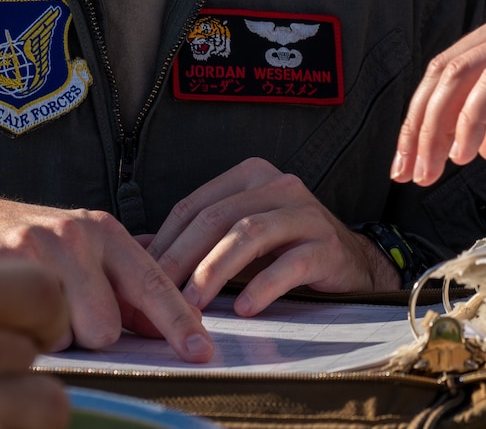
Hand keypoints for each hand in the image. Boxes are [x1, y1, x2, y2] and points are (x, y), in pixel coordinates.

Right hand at [0, 180, 211, 359]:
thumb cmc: (21, 243)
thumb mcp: (80, 252)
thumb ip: (121, 283)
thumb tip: (168, 324)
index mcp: (102, 230)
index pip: (151, 284)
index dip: (178, 322)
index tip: (201, 352)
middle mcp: (71, 234)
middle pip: (103, 327)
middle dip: (83, 336)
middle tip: (56, 316)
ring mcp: (29, 248)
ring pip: (59, 334)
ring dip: (42, 338)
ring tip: (22, 311)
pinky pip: (14, 331)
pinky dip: (7, 334)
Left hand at [146, 158, 399, 315]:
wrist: (351, 263)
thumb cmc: (285, 250)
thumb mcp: (237, 238)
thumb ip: (193, 240)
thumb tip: (134, 246)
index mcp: (251, 176)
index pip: (194, 206)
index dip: (163, 243)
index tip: (140, 280)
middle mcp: (279, 185)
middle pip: (216, 218)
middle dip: (180, 259)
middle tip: (157, 297)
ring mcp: (305, 212)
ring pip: (249, 234)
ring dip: (213, 271)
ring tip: (192, 305)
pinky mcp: (327, 245)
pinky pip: (290, 263)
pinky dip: (262, 286)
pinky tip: (244, 309)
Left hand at [392, 0, 485, 186]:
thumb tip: (481, 147)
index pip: (455, 67)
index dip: (425, 114)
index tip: (415, 159)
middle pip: (444, 68)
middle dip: (416, 124)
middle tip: (406, 173)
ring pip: (460, 73)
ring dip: (433, 126)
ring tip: (427, 170)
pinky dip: (470, 117)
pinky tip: (463, 152)